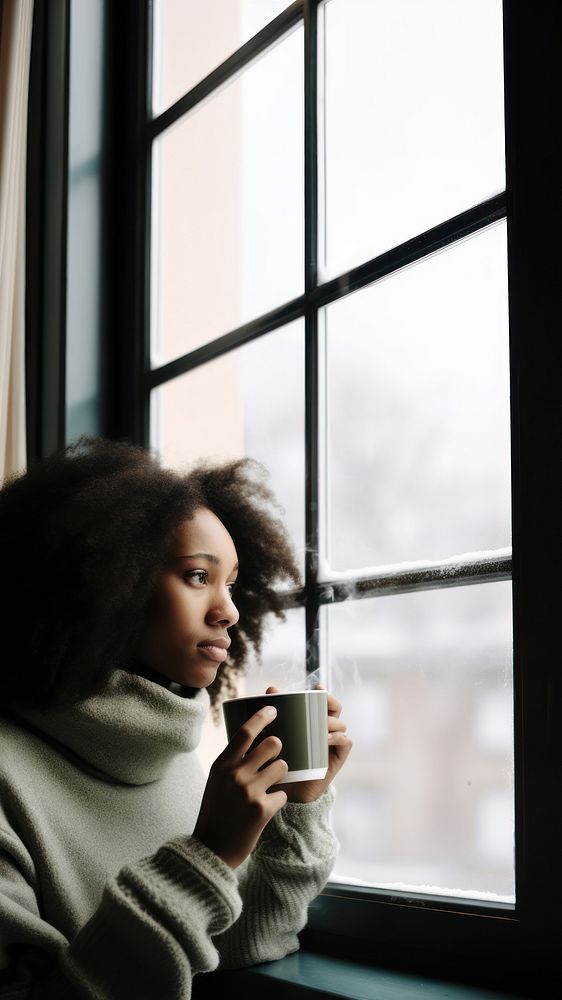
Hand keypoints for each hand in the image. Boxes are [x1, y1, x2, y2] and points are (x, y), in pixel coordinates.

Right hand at [193, 706, 287, 867]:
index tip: (273, 708)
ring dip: (280, 774)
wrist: (211, 849)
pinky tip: (266, 809)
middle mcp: (235, 774)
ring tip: (270, 784)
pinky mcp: (263, 809)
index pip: (245, 731)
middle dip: (278, 748)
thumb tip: (253, 738)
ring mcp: (249, 791)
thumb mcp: (216, 781)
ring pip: (282, 766)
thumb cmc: (215, 812)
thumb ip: (231, 761)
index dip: (262, 716)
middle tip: (274, 756)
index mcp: (221, 765)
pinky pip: (283, 793)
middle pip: (271, 744)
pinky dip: (278, 800)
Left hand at [265, 685, 351, 803]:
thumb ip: (273, 713)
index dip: (324, 693)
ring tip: (320, 725)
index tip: (317, 688)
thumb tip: (272, 688)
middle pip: (336, 709)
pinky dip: (339, 737)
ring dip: (332, 721)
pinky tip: (327, 738)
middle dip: (331, 702)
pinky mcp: (336, 759)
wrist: (285, 791)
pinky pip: (346, 742)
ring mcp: (332, 744)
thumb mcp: (274, 735)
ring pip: (341, 724)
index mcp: (311, 721)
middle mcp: (324, 730)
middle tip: (322, 701)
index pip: (323, 702)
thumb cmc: (278, 760)